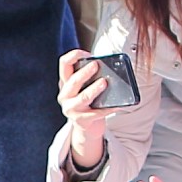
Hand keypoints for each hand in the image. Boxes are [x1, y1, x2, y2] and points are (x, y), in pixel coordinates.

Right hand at [58, 50, 110, 166]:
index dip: (74, 56)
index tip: (87, 54)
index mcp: (66, 83)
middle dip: (85, 72)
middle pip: (73, 81)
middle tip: (96, 65)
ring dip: (94, 89)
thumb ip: (89, 77)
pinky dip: (108, 109)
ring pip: (83, 97)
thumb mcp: (83, 88)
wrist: (85, 128)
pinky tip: (117, 105)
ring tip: (104, 83)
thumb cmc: (88, 104)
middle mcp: (65, 95)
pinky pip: (96, 113)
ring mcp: (72, 109)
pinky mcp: (81, 121)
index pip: (64, 64)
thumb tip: (107, 67)